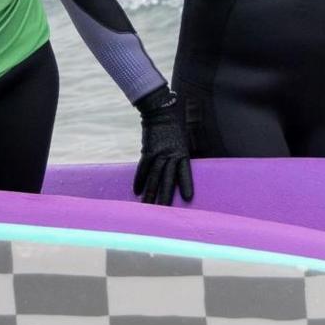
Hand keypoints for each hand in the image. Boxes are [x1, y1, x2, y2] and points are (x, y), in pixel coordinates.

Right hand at [134, 87, 193, 205]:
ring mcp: (158, 153)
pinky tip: (136, 191)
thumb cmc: (174, 128)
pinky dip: (139, 180)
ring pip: (154, 177)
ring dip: (150, 193)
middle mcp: (170, 155)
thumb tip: (178, 172)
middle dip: (165, 196)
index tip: (188, 198)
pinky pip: (142, 168)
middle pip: (168, 179)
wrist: (160, 112)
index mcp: (182, 153)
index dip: (186, 184)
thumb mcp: (183, 142)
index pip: (185, 172)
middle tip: (164, 212)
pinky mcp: (147, 151)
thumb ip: (180, 157)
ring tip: (148, 206)